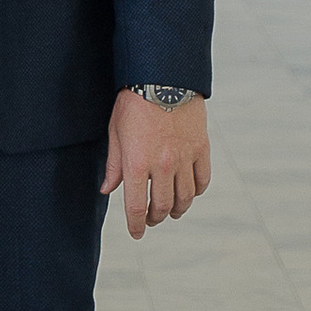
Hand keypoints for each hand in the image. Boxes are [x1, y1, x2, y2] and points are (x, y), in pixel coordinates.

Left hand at [101, 88, 211, 237]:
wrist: (163, 77)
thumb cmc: (133, 102)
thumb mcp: (115, 133)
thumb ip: (114, 165)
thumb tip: (108, 189)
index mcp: (137, 164)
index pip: (136, 207)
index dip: (136, 225)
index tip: (136, 233)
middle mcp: (162, 166)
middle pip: (162, 206)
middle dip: (155, 218)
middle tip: (151, 220)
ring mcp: (184, 158)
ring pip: (185, 198)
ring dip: (177, 210)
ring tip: (171, 211)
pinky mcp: (201, 148)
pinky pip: (202, 180)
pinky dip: (196, 192)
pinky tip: (189, 192)